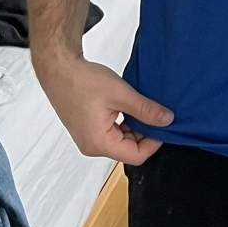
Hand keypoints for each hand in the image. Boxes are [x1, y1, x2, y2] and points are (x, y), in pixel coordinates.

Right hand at [34, 53, 173, 163]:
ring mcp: (89, 138)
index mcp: (99, 143)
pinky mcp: (89, 129)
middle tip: (157, 111)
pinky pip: (113, 131)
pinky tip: (131, 106)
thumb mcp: (121, 94)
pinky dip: (126, 121)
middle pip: (129, 149)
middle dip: (146, 132)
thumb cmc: (84, 82)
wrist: (60, 71)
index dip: (154, 142)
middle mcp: (93, 146)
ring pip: (122, 140)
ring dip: (136, 125)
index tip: (166, 124)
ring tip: (143, 105)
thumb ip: (145, 109)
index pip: (136, 156)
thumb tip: (167, 120)